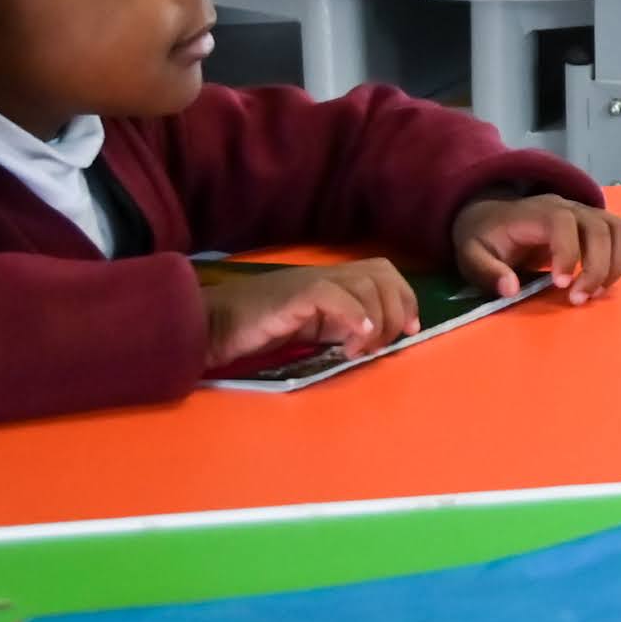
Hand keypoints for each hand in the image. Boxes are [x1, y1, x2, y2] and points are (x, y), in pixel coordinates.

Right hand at [197, 257, 415, 374]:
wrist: (209, 325)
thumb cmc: (256, 330)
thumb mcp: (310, 329)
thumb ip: (340, 327)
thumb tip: (374, 339)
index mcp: (332, 282)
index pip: (383, 272)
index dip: (405, 297)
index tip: (411, 330)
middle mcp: (325, 276)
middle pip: (381, 274)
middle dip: (398, 308)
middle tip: (386, 343)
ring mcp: (309, 282)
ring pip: (364, 284)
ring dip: (376, 319)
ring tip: (361, 349)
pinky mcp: (292, 295)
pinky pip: (333, 296)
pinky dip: (354, 316)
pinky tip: (356, 339)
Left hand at [455, 191, 620, 303]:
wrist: (491, 215)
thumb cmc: (484, 237)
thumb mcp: (470, 255)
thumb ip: (487, 271)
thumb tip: (511, 289)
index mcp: (535, 212)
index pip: (562, 223)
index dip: (568, 252)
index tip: (560, 286)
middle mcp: (566, 206)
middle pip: (597, 227)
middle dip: (596, 267)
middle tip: (578, 300)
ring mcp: (584, 212)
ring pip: (616, 229)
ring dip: (614, 264)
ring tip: (595, 293)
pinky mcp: (594, 223)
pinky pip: (620, 233)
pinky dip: (620, 258)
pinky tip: (603, 282)